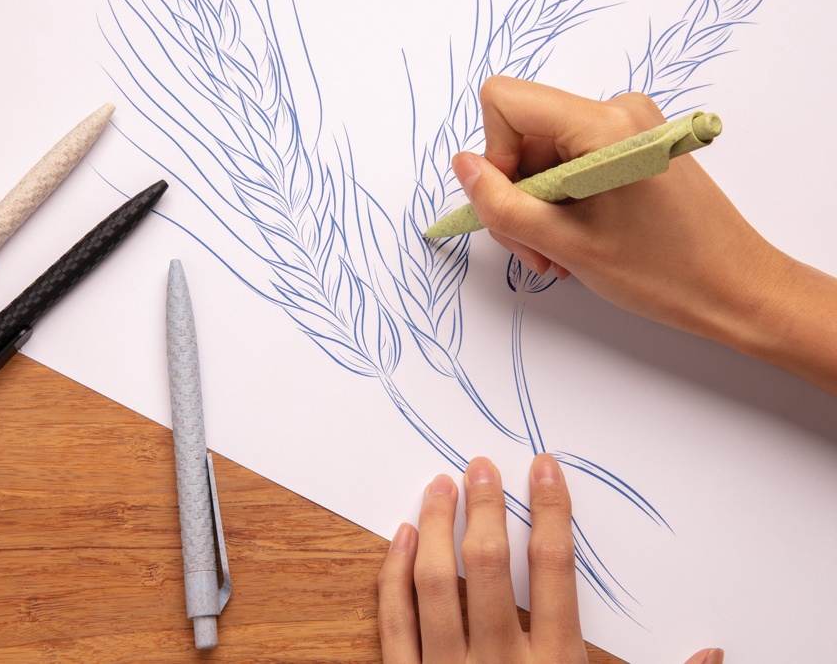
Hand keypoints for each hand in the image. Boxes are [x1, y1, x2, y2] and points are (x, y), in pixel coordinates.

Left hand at [376, 454, 722, 663]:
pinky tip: (401, 537)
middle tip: (482, 464)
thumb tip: (715, 654)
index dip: (552, 513)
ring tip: (440, 486)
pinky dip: (394, 574)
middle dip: (488, 509)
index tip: (544, 469)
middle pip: (491, 568)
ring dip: (435, 528)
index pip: (558, 573)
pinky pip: (393, 621)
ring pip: (436, 584)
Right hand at [452, 76, 836, 394]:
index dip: (494, 156)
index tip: (512, 204)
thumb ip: (502, 203)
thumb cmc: (664, 272)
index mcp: (603, 125)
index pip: (506, 102)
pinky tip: (576, 242)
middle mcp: (618, 111)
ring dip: (539, 209)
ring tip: (557, 255)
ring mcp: (630, 127)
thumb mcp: (565, 243)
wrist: (735, 288)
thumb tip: (463, 166)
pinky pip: (573, 162)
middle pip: (524, 135)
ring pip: (545, 155)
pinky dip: (562, 203)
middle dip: (516, 195)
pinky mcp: (635, 146)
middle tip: (535, 251)